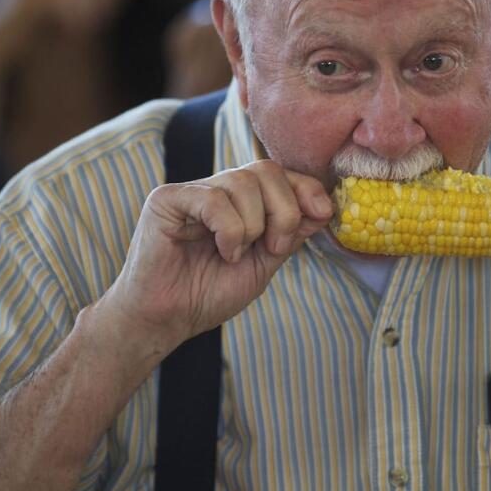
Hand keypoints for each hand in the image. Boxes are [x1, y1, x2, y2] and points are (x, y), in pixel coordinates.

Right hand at [102, 160, 334, 355]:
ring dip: (254, 225)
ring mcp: (191, 191)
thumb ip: (289, 234)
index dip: (306, 187)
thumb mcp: (263, 264)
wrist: (165, 321)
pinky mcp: (167, 199)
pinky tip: (223, 252)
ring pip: (242, 181)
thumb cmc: (207, 295)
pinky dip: (229, 230)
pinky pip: (212, 198)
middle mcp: (216, 189)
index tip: (323, 213)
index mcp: (239, 202)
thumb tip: (325, 207)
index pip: (279, 174)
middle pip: (265, 170)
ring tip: (237, 255)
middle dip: (284, 210)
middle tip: (273, 248)